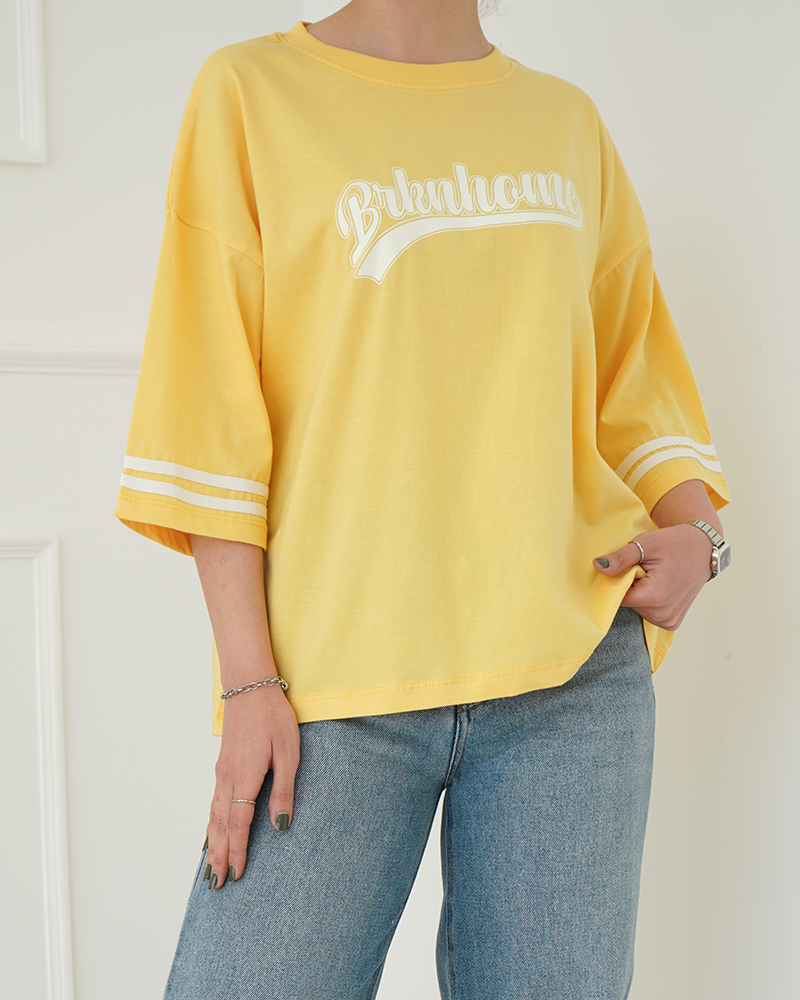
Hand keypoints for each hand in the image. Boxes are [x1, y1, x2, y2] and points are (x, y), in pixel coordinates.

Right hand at [204, 686, 299, 889]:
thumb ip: (284, 790)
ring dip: (212, 844)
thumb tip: (281, 824)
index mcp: (246, 777)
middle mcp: (228, 778)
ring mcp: (222, 772)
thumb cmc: (274, 718)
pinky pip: (213, 803)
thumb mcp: (288, 752)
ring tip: (209, 870)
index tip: (236, 874)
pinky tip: (210, 834)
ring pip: (214, 816)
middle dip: (219, 856)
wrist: (250, 687)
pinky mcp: (222, 766)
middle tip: (215, 885)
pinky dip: (210, 825)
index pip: (239, 823)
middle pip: (221, 826)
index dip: (237, 850)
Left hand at [593, 524, 712, 629]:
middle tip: (645, 569)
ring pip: (637, 609)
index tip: (628, 567)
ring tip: (655, 577)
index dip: (618, 581)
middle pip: (628, 604)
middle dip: (630, 587)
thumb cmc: (675, 543)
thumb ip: (621, 558)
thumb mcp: (646, 544)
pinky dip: (649, 602)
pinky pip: (649, 614)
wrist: (704, 550)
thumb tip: (598, 566)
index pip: (617, 597)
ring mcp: (668, 621)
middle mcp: (662, 614)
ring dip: (640, 594)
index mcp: (654, 597)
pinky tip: (660, 587)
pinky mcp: (671, 623)